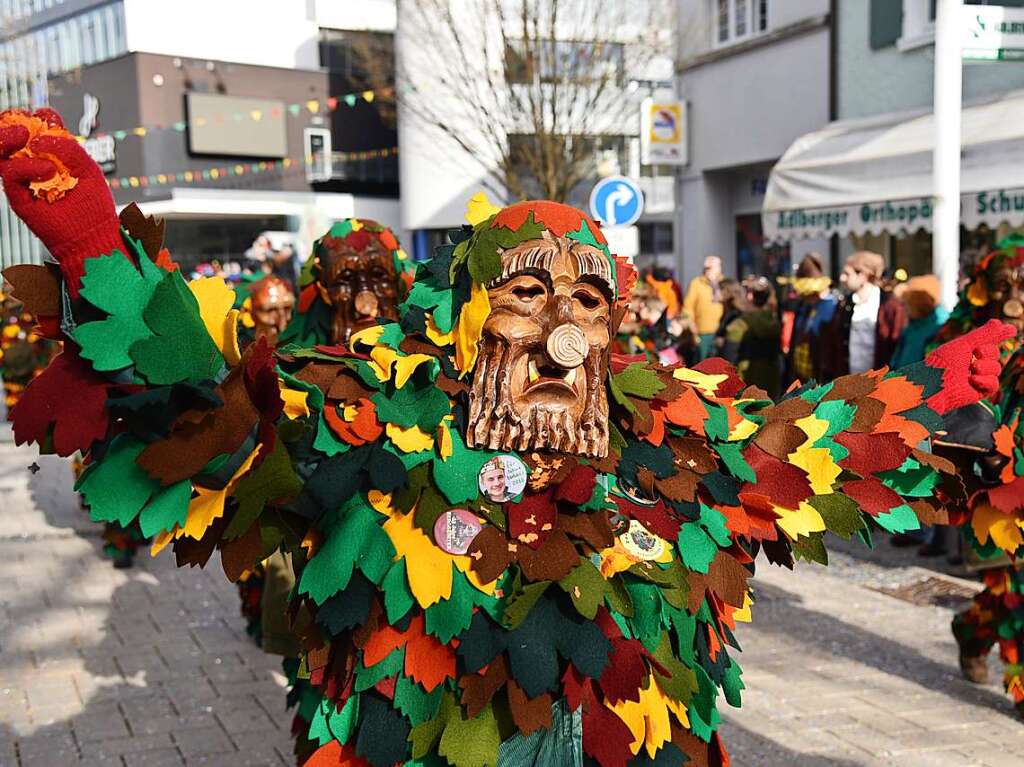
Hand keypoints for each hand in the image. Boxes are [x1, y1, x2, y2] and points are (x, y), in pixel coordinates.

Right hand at [0, 108, 122, 296]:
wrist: (94, 236)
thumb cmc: (94, 204)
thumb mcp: (88, 169)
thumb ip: (68, 149)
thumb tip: (37, 139)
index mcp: (53, 156)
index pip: (38, 128)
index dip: (39, 116)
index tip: (46, 115)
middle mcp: (34, 165)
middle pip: (11, 136)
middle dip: (13, 122)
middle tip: (24, 123)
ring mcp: (24, 181)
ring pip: (1, 153)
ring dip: (6, 138)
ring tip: (24, 136)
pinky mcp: (19, 197)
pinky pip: (10, 174)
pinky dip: (26, 167)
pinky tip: (47, 170)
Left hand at [924, 319, 1016, 413]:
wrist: (934, 384)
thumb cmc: (943, 363)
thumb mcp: (964, 344)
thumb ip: (983, 334)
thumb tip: (999, 322)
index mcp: (968, 351)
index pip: (988, 341)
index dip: (1000, 335)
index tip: (1011, 330)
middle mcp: (974, 363)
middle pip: (995, 354)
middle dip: (988, 352)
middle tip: (975, 352)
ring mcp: (977, 378)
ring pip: (997, 369)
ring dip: (985, 367)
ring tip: (970, 369)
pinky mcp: (980, 392)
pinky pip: (994, 384)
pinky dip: (985, 380)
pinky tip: (972, 380)